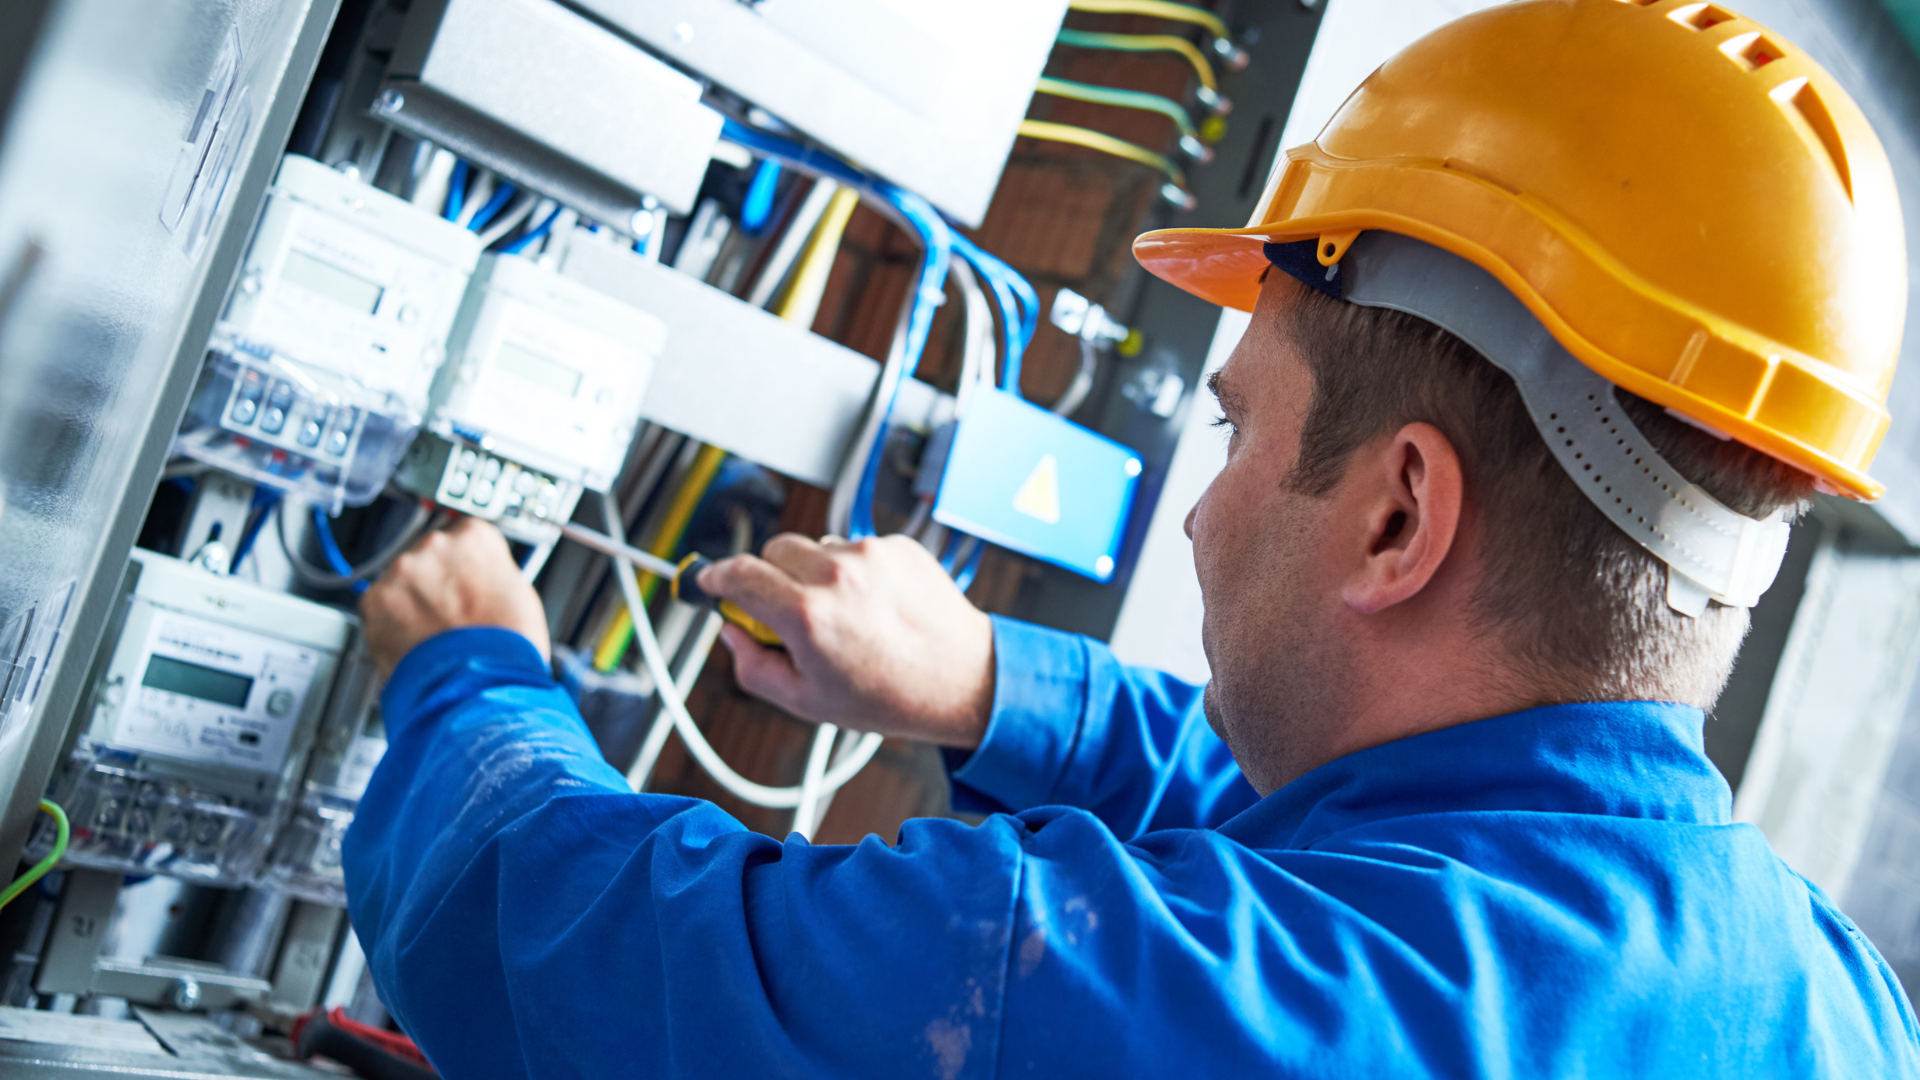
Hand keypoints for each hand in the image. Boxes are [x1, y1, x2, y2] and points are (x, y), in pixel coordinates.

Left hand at [360, 516, 550, 674]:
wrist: (479, 684)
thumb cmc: (506, 646)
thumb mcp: (519, 594)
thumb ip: (491, 573)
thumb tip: (480, 578)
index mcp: (476, 536)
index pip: (464, 534)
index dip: (464, 563)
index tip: (463, 578)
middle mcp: (435, 544)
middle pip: (428, 554)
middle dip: (435, 580)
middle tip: (450, 611)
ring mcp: (402, 570)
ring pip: (402, 580)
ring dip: (411, 600)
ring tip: (432, 632)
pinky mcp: (375, 599)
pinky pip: (379, 606)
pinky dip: (390, 622)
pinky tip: (414, 641)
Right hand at [699, 534, 994, 748]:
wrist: (963, 679)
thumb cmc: (889, 697)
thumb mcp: (806, 701)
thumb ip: (753, 666)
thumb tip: (730, 632)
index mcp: (807, 614)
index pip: (738, 574)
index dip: (716, 577)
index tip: (710, 582)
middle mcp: (836, 574)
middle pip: (772, 551)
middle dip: (768, 577)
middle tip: (785, 612)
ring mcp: (870, 554)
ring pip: (816, 548)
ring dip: (814, 572)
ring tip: (844, 615)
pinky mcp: (898, 545)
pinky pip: (855, 547)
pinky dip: (854, 570)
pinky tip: (874, 606)